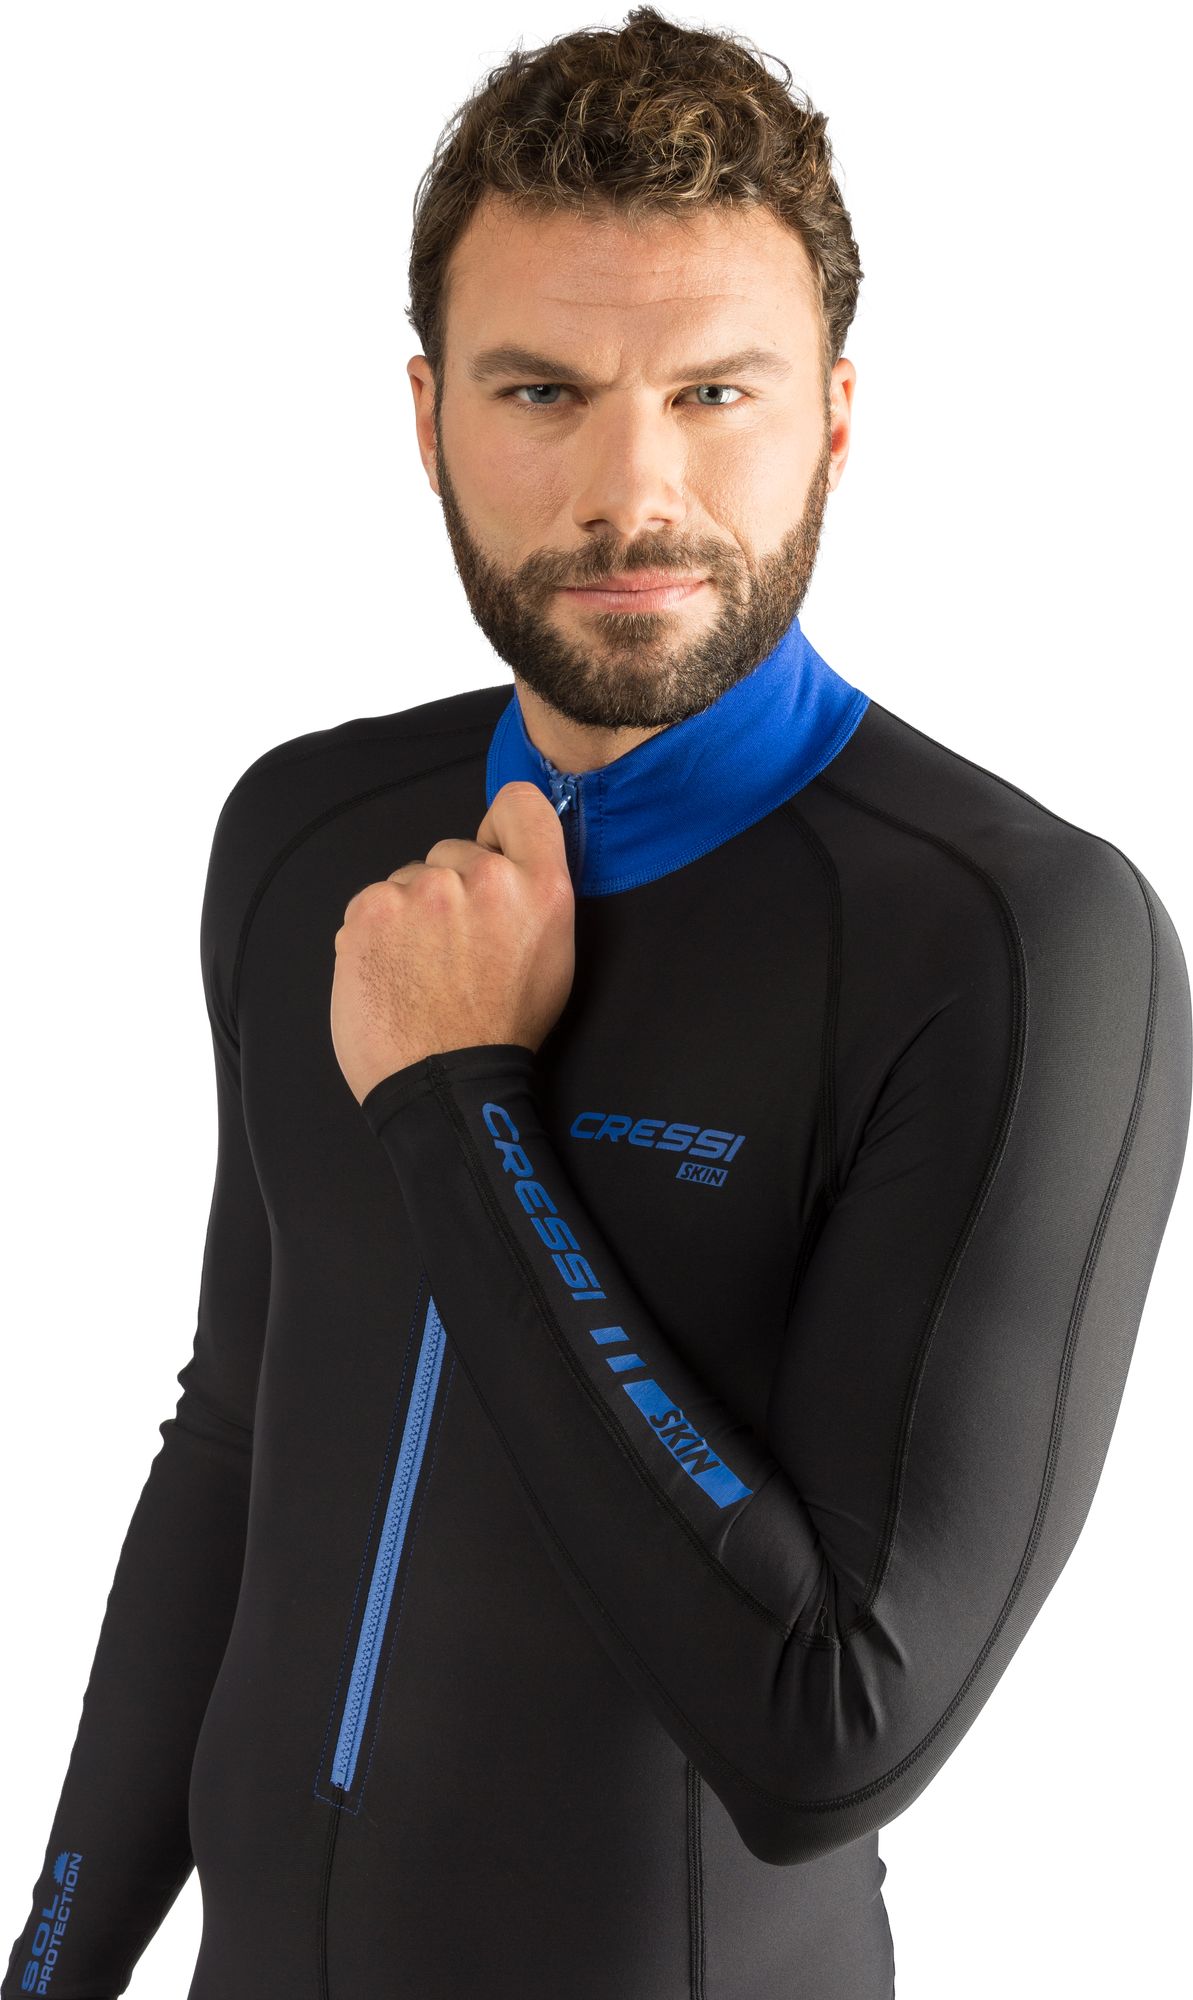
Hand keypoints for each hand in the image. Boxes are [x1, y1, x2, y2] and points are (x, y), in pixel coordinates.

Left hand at [330, 780, 575, 1103]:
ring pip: (408, 881)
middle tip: (454, 950)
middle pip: (454, 852)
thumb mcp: (553, 958)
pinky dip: (374, 934)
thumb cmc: (500, 1031)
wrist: (444, 1084)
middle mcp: (485, 877)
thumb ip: (535, 896)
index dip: (501, 828)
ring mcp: (424, 891)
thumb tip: (507, 861)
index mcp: (542, 887)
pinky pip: (371, 903)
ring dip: (409, 915)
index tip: (492, 855)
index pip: (521, 802)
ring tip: (420, 972)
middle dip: (451, 890)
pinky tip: (391, 974)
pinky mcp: (371, 910)